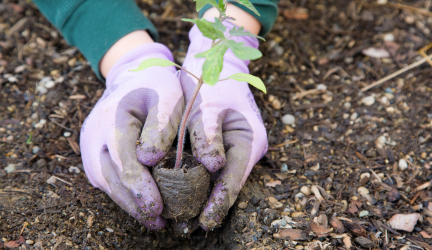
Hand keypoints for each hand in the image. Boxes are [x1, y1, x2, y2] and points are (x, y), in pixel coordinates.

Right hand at [80, 44, 182, 228]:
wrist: (133, 75)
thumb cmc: (157, 86)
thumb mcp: (168, 96)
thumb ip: (161, 125)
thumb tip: (149, 160)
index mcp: (113, 117)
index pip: (124, 160)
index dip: (140, 187)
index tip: (157, 208)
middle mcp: (94, 134)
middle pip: (111, 177)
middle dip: (135, 203)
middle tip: (159, 222)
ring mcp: (90, 145)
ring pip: (106, 182)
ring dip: (128, 203)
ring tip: (154, 221)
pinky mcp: (93, 154)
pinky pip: (105, 179)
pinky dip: (123, 194)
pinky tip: (142, 206)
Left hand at [180, 21, 267, 229]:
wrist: (216, 63)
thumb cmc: (213, 82)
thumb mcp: (208, 105)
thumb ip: (208, 135)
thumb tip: (212, 166)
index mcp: (250, 140)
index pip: (234, 179)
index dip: (220, 202)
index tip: (204, 221)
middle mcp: (246, 149)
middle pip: (228, 185)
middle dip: (209, 206)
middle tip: (187, 228)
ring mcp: (236, 150)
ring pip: (219, 181)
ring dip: (202, 198)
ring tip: (183, 221)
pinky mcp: (223, 148)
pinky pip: (211, 171)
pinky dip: (198, 184)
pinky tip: (181, 196)